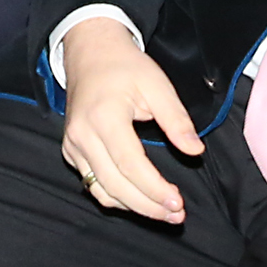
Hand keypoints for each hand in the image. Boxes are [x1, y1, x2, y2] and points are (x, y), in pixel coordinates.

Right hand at [56, 18, 203, 223]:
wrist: (90, 52)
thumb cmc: (125, 67)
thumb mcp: (157, 84)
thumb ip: (176, 119)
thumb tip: (195, 151)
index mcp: (104, 116)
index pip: (130, 165)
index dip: (155, 189)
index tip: (179, 203)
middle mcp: (82, 134)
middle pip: (114, 185)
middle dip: (148, 206)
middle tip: (177, 215)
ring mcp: (72, 144)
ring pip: (101, 190)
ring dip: (133, 207)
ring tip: (164, 212)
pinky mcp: (70, 150)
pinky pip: (92, 183)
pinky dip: (116, 197)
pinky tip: (140, 199)